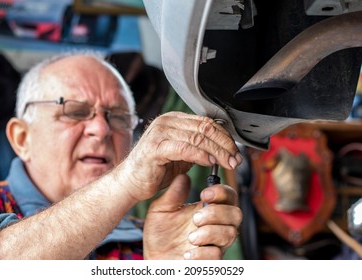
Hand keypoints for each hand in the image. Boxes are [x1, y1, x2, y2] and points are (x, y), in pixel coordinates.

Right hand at [117, 112, 241, 201]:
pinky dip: (200, 155)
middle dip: (224, 144)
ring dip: (217, 151)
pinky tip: (210, 162)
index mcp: (174, 120)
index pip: (206, 123)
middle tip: (235, 159)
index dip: (225, 136)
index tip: (235, 151)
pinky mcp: (155, 147)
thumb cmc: (155, 169)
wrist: (131, 182)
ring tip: (227, 163)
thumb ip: (198, 148)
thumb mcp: (182, 155)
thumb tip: (223, 149)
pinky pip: (184, 148)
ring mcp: (160, 133)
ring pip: (197, 138)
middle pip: (204, 128)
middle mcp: (167, 122)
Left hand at [143, 174, 242, 259]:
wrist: (153, 259)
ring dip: (210, 233)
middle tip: (196, 218)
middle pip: (235, 214)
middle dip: (217, 213)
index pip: (227, 196)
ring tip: (190, 237)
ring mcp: (215, 243)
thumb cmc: (160, 233)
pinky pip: (218, 255)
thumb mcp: (161, 210)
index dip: (221, 192)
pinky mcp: (211, 260)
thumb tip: (183, 177)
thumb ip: (173, 194)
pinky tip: (188, 253)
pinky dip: (202, 253)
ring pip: (230, 234)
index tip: (204, 194)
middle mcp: (216, 225)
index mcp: (207, 208)